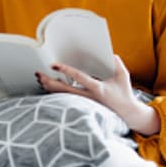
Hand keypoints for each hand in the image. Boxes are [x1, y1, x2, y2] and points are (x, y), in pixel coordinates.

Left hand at [37, 55, 159, 135]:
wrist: (127, 113)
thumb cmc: (124, 93)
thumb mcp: (123, 76)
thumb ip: (116, 63)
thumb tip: (108, 53)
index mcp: (97, 89)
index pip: (79, 78)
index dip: (66, 70)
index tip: (54, 64)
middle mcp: (88, 98)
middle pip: (64, 90)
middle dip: (49, 82)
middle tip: (38, 74)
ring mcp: (85, 104)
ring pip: (62, 97)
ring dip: (50, 88)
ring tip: (40, 79)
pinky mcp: (83, 107)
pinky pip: (66, 100)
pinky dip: (56, 93)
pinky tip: (49, 87)